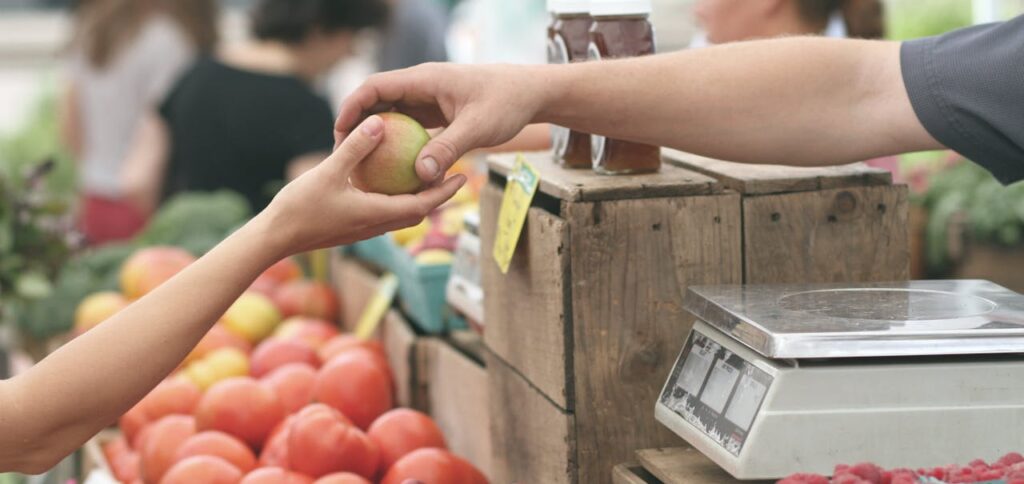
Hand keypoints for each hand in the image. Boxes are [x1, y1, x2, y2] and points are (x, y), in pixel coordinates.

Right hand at [258, 115, 465, 256]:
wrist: (274, 238)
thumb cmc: (299, 207)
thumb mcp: (328, 172)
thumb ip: (355, 148)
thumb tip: (379, 123)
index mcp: (376, 215)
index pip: (421, 205)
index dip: (444, 192)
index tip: (462, 177)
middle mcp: (375, 225)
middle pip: (416, 212)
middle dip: (437, 195)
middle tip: (453, 174)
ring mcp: (363, 229)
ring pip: (400, 214)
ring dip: (417, 198)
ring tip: (426, 175)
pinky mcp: (351, 227)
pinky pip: (382, 212)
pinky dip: (394, 198)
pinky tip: (387, 180)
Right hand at [335, 63, 545, 182]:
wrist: (530, 93)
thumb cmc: (506, 103)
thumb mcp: (478, 127)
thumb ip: (448, 149)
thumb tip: (421, 175)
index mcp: (424, 80)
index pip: (376, 87)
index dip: (352, 107)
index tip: (339, 132)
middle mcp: (422, 86)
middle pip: (377, 101)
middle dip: (357, 124)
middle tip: (343, 154)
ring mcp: (428, 99)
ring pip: (392, 115)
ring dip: (376, 136)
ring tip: (361, 164)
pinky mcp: (437, 113)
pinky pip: (409, 127)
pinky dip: (398, 144)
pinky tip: (392, 169)